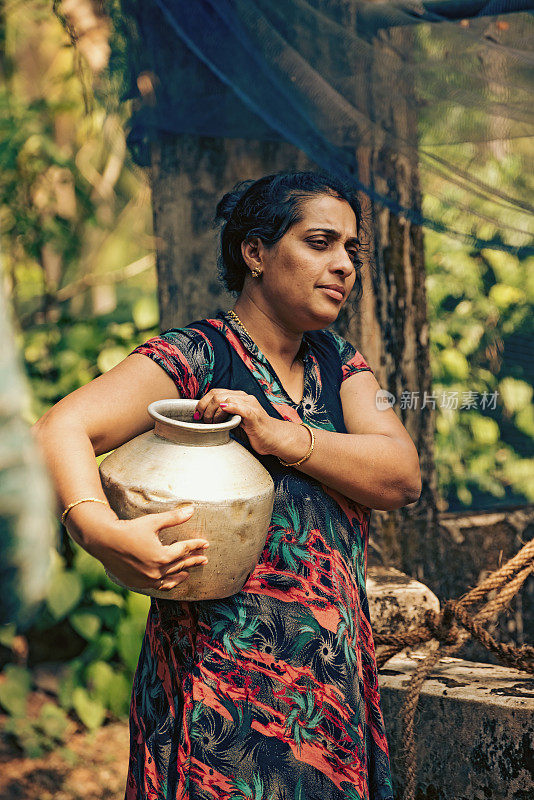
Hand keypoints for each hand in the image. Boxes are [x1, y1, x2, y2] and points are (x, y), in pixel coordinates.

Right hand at [87, 504, 208, 591]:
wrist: (104, 541)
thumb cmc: (129, 529)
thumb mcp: (153, 522)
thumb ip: (174, 518)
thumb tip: (192, 510)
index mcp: (162, 556)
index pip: (184, 550)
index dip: (196, 545)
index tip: (205, 543)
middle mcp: (156, 571)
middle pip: (180, 565)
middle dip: (193, 560)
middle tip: (204, 558)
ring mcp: (147, 579)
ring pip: (170, 579)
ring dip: (181, 574)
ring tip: (189, 572)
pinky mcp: (138, 583)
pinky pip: (157, 586)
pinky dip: (166, 583)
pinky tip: (170, 581)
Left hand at [194, 389, 281, 454]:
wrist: (273, 438)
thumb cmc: (253, 431)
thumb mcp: (234, 421)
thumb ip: (223, 415)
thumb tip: (204, 416)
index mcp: (238, 397)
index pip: (215, 392)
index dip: (202, 403)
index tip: (197, 415)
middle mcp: (244, 397)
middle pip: (217, 395)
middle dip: (206, 409)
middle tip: (205, 422)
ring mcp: (250, 405)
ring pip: (225, 399)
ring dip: (214, 413)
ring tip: (213, 424)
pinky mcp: (255, 415)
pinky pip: (242, 408)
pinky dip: (231, 407)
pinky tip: (224, 410)